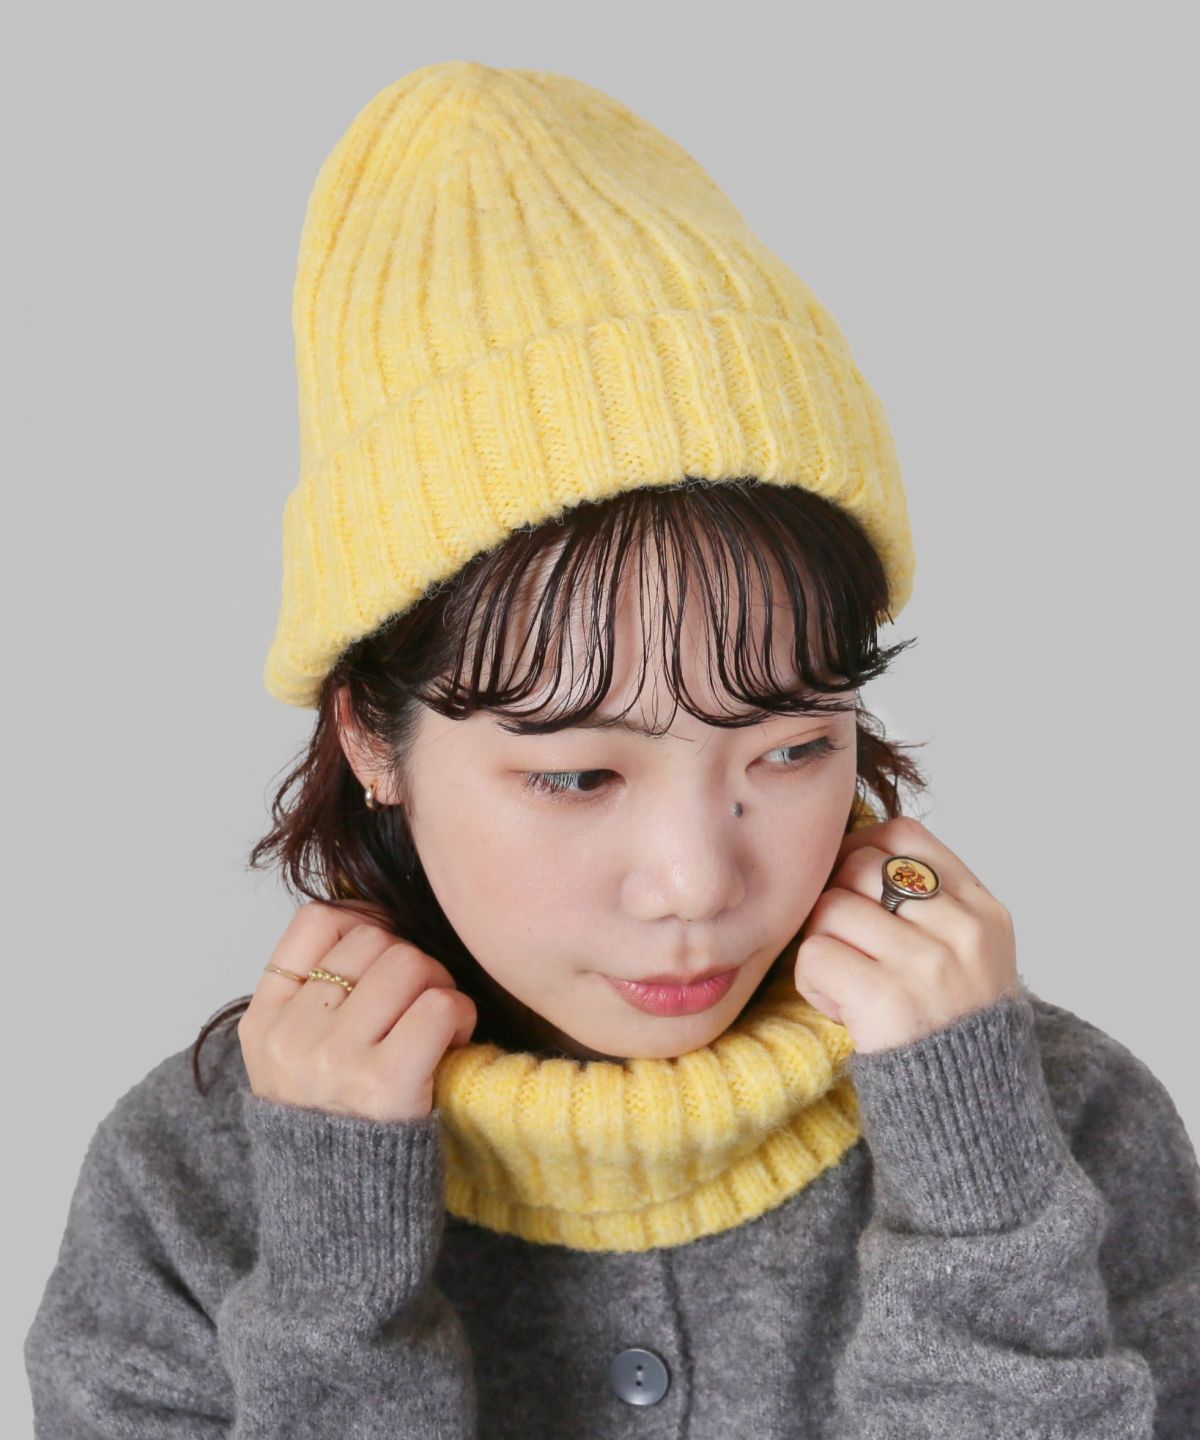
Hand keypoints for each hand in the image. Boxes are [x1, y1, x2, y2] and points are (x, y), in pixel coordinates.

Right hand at [238, 900, 477, 1122]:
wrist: (342, 1228)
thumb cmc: (338, 1132)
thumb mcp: (295, 1062)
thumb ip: (317, 998)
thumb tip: (378, 919)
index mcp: (263, 1024)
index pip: (315, 921)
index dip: (365, 923)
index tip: (386, 957)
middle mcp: (291, 1037)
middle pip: (372, 937)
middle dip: (410, 959)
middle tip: (420, 1002)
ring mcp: (334, 1060)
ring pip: (409, 963)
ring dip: (439, 986)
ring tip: (436, 1025)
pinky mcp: (384, 1085)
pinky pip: (438, 1006)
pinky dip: (460, 1016)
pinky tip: (453, 1044)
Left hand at [792, 816, 1020, 1054]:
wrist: (975, 1118)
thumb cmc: (954, 1031)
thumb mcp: (972, 957)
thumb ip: (931, 905)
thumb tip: (849, 852)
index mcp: (983, 912)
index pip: (903, 836)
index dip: (858, 850)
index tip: (847, 885)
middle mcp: (962, 931)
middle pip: (858, 866)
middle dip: (836, 901)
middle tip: (848, 948)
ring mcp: (927, 964)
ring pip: (830, 907)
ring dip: (822, 944)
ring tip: (848, 983)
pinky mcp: (886, 999)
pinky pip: (815, 953)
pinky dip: (813, 981)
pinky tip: (841, 1008)